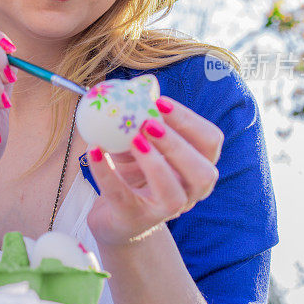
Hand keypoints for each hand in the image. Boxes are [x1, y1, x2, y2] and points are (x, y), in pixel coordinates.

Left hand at [85, 96, 222, 246]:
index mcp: (195, 166)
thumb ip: (144, 115)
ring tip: (132, 140)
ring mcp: (164, 212)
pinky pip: (123, 197)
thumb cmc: (133, 172)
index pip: (210, 142)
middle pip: (203, 172)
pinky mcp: (135, 221)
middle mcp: (189, 192)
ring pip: (173, 194)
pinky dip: (106, 173)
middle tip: (148, 122)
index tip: (160, 102)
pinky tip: (93, 150)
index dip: (190, 122)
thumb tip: (144, 83)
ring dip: (154, 164)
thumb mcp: (141, 141)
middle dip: (177, 145)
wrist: (115, 216)